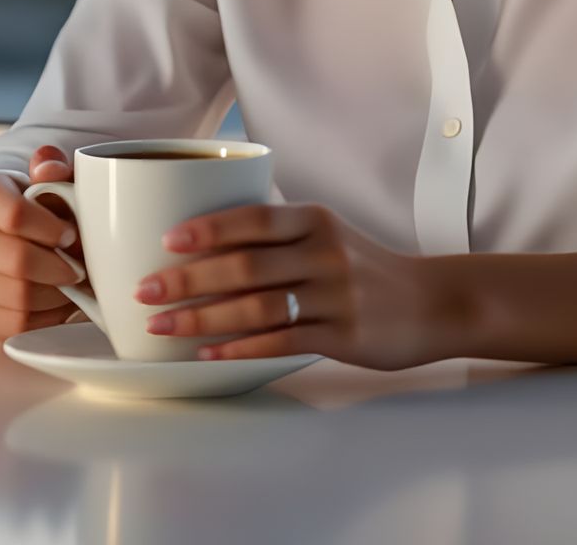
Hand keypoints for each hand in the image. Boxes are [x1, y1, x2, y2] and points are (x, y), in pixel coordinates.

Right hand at [0, 146, 86, 340]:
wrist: (6, 241)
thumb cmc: (38, 209)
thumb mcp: (50, 183)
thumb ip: (53, 170)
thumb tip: (48, 165)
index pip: (13, 214)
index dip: (50, 228)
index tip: (71, 234)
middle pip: (17, 260)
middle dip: (59, 266)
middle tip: (80, 266)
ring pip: (18, 295)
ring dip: (57, 293)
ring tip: (71, 283)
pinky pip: (15, 324)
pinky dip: (47, 317)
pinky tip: (58, 302)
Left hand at [129, 201, 444, 370]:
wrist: (429, 302)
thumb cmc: (365, 268)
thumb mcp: (327, 235)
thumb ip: (278, 235)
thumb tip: (207, 241)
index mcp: (315, 220)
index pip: (254, 219)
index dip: (209, 229)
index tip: (166, 241)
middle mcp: (324, 253)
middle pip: (246, 265)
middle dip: (189, 280)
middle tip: (146, 291)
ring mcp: (334, 295)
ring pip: (258, 307)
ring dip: (204, 319)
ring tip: (164, 327)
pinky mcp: (342, 335)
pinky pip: (282, 342)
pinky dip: (241, 349)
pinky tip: (209, 356)